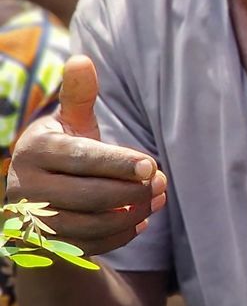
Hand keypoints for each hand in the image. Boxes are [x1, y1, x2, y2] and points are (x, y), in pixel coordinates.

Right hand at [5, 57, 166, 255]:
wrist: (39, 197)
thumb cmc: (65, 153)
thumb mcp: (70, 124)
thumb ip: (79, 97)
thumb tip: (81, 59)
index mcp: (35, 150)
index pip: (81, 158)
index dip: (119, 163)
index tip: (152, 165)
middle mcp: (24, 186)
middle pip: (90, 195)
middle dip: (133, 191)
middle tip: (162, 183)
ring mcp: (33, 220)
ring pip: (91, 224)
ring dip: (132, 213)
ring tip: (156, 199)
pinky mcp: (46, 245)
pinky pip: (91, 246)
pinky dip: (121, 234)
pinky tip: (140, 220)